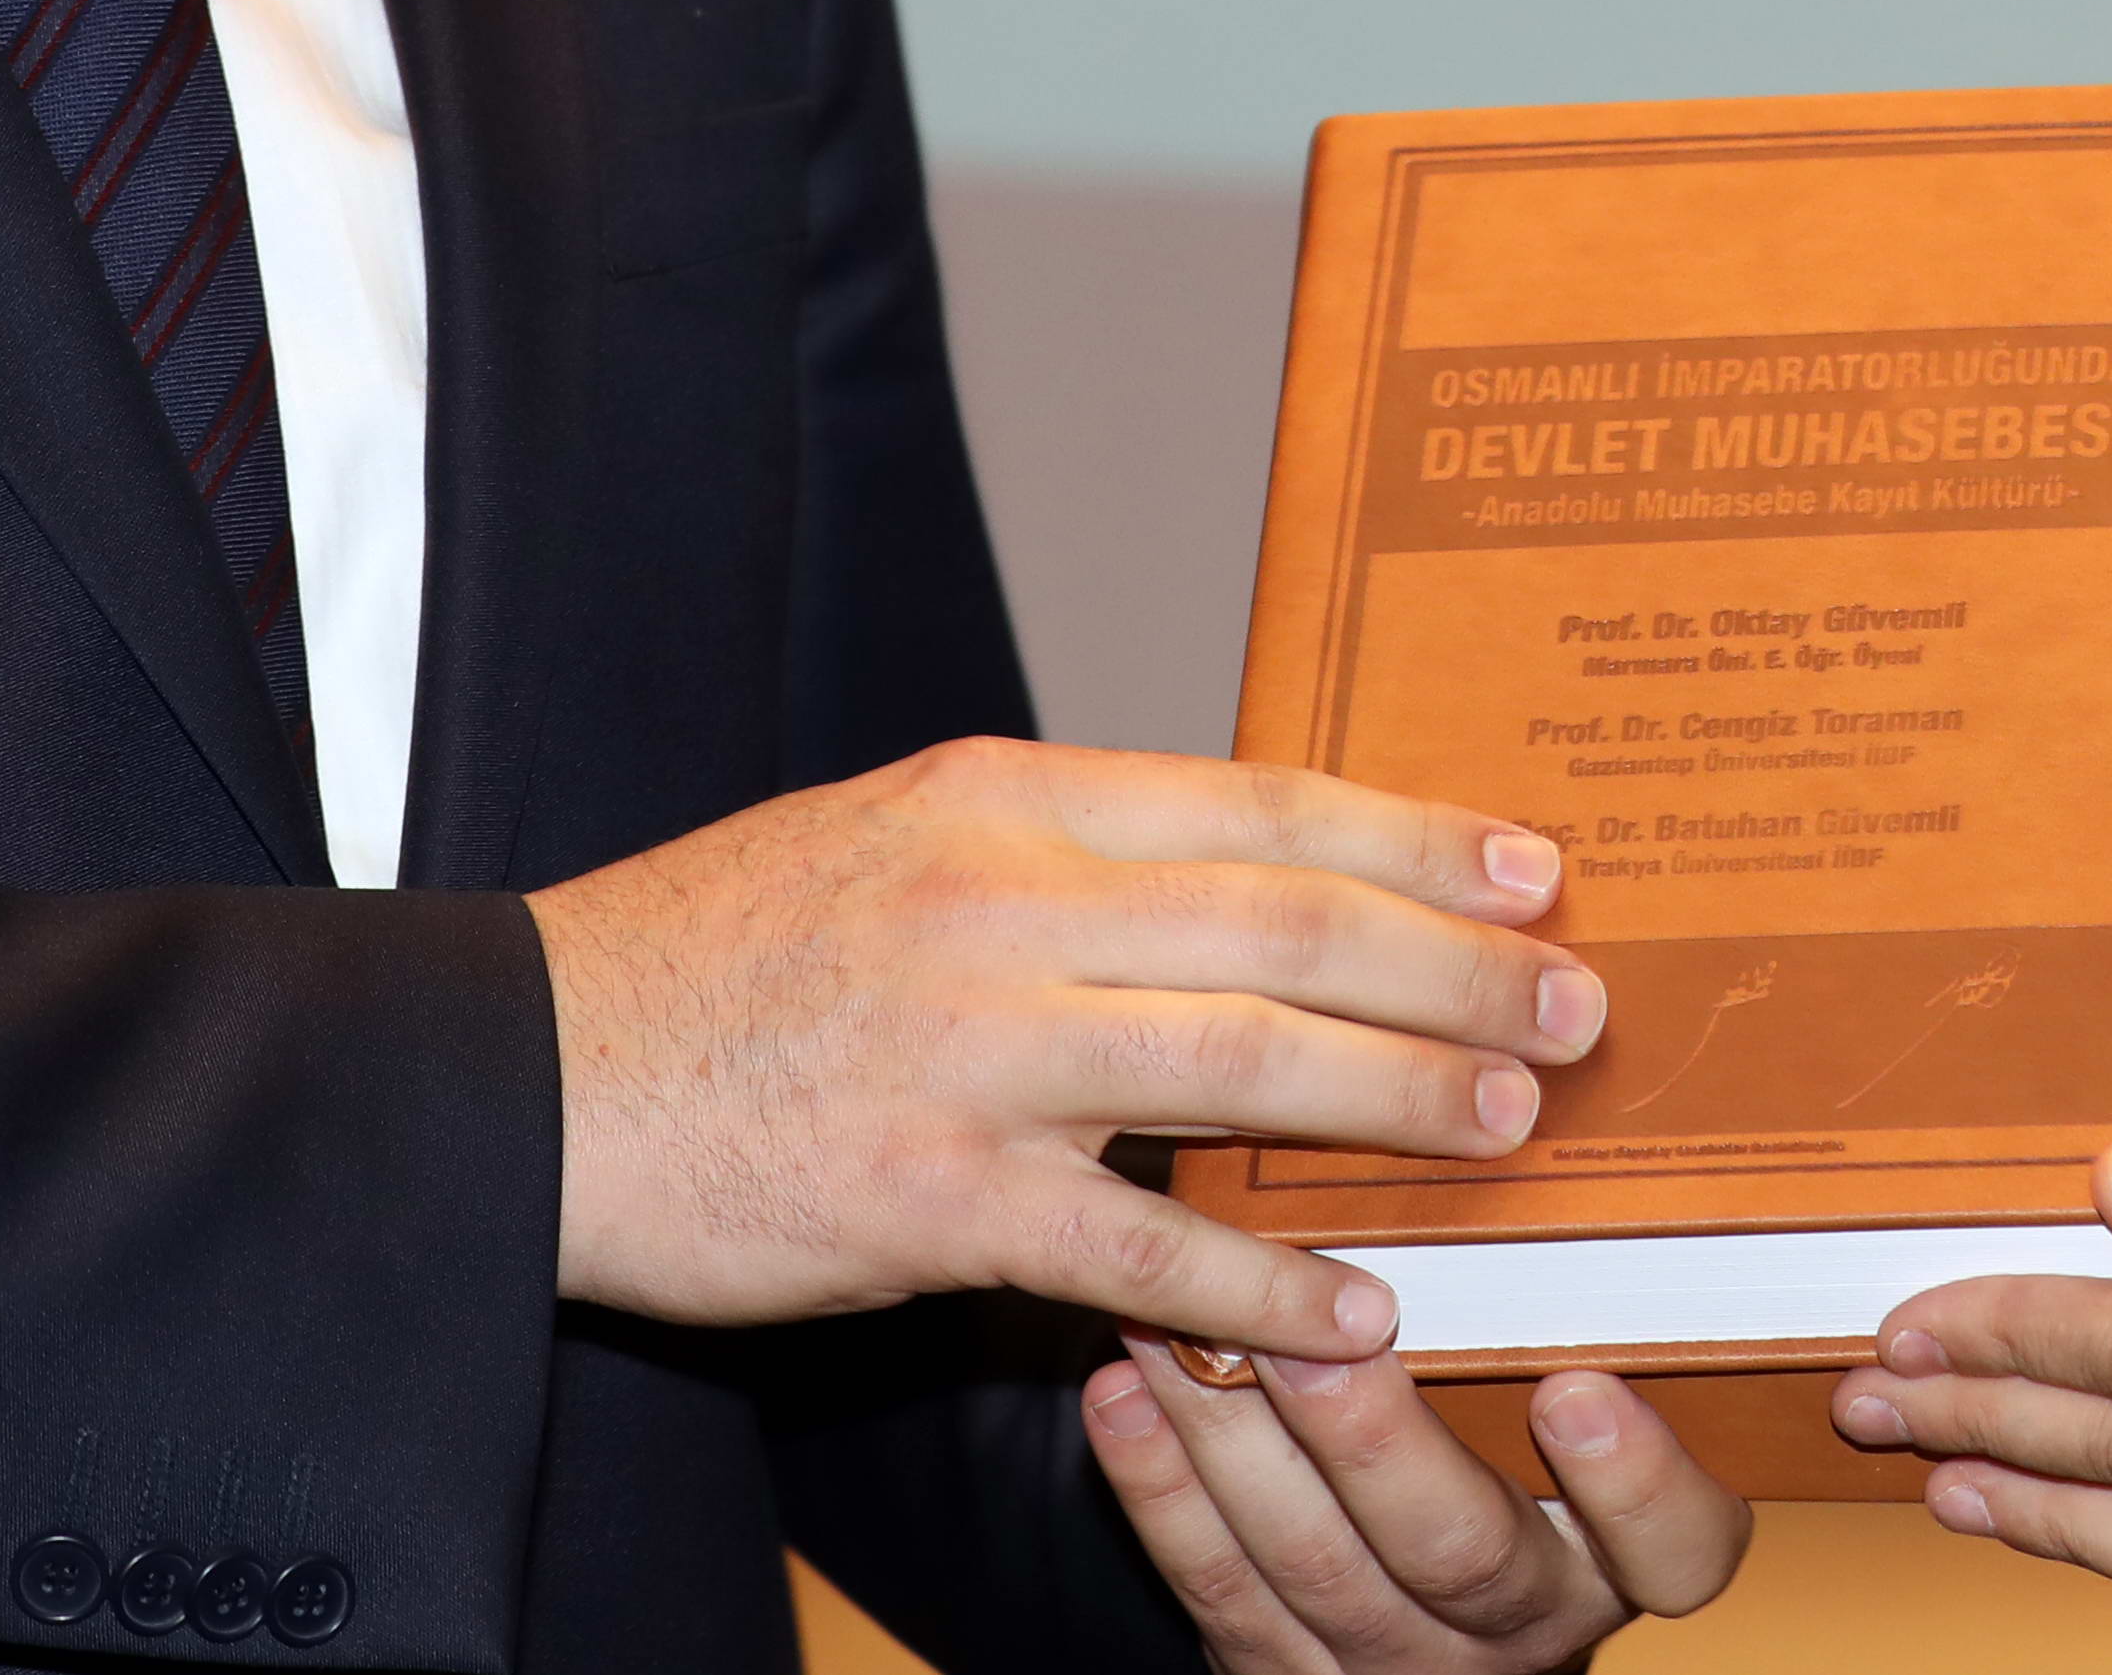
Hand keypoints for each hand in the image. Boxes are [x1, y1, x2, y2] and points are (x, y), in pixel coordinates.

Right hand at [527, 737, 1600, 1356]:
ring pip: (1245, 1065)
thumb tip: (1255, 873)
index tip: (1539, 870)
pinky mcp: (926, 1201)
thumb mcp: (900, 838)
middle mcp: (1001, 902)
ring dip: (1401, 1102)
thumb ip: (1068, 851)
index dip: (1419, 835)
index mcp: (1005, 797)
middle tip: (1582, 1012)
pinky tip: (1358, 1314)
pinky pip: (1134, 1250)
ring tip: (1516, 1133)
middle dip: (1460, 971)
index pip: (1262, 799)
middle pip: (1289, 922)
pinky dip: (1259, 1291)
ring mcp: (966, 1052)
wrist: (529, 1069)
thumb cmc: (729, 954)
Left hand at [1084, 1339, 1746, 1670]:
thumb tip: (1557, 1099)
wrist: (1433, 1617)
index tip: (1579, 1387)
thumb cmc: (1523, 1447)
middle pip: (1458, 1550)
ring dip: (1238, 1436)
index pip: (1673, 1547)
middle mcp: (1522, 1616)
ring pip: (1311, 1565)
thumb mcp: (1594, 1394)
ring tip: (1185, 1322)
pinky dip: (1161, 1487)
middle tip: (1324, 1333)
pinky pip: (1214, 1588)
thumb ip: (1591, 1308)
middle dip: (1377, 1440)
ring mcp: (1396, 1657)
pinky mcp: (1282, 1669)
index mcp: (1620, 1549)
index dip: (1635, 1482)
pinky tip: (1123, 1388)